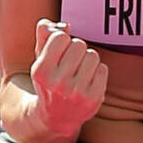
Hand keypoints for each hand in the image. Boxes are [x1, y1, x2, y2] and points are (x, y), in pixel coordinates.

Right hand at [29, 18, 107, 135]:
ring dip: (88, 60)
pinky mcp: (93, 99)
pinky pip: (103, 68)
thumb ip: (45, 35)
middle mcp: (57, 83)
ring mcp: (77, 92)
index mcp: (41, 71)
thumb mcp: (40, 59)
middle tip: (70, 64)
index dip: (61, 41)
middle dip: (76, 50)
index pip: (60, 37)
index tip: (58, 52)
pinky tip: (88, 81)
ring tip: (79, 72)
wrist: (56, 117)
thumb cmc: (49, 80)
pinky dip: (97, 71)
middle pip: (79, 44)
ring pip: (92, 55)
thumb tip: (65, 25)